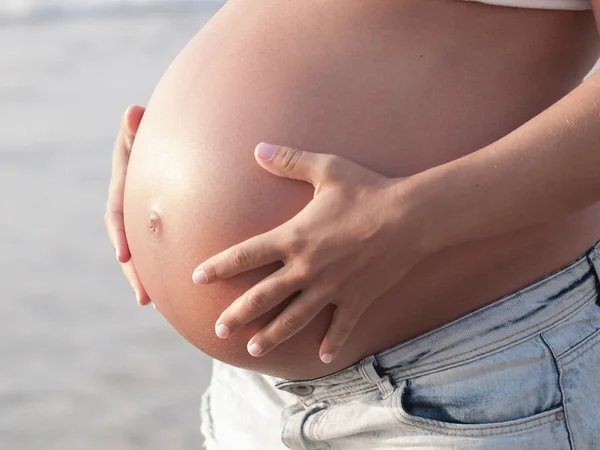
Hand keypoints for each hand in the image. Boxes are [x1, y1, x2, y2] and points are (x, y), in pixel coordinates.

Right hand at [104, 105, 151, 305]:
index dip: (119, 234)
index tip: (123, 254)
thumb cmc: (157, 137)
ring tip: (156, 304)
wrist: (171, 148)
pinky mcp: (160, 228)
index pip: (117, 213)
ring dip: (147, 278)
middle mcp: (130, 209)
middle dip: (134, 271)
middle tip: (144, 297)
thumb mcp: (145, 131)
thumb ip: (138, 127)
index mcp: (123, 189)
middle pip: (128, 245)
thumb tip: (133, 111)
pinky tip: (176, 293)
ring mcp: (144, 221)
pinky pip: (159, 251)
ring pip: (143, 254)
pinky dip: (163, 270)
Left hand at [192, 143, 428, 363]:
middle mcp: (306, 268)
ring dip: (272, 335)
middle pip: (262, 297)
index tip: (197, 279)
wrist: (409, 217)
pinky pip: (341, 326)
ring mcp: (331, 288)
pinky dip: (332, 343)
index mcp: (293, 238)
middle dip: (237, 314)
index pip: (245, 255)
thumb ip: (288, 160)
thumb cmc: (366, 190)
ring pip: (294, 319)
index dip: (218, 267)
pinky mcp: (356, 299)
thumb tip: (257, 148)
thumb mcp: (326, 169)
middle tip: (218, 329)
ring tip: (253, 350)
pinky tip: (323, 358)